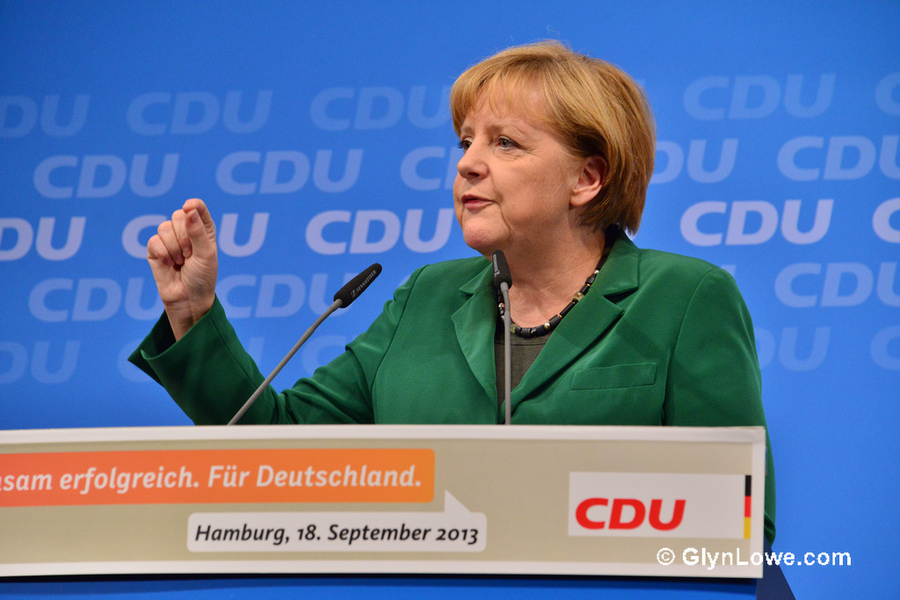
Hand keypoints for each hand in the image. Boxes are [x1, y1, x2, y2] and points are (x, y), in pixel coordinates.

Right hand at [147, 198, 217, 339]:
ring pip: (164, 227)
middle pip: (178, 215)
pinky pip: (154, 241)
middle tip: (190, 253)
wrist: (188, 299)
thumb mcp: (206, 254)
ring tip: (181, 261)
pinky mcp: (155, 250)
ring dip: (174, 247)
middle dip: (184, 235)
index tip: (189, 207)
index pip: (198, 208)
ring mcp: (169, 240)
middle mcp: (186, 232)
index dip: (193, 205)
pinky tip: (170, 264)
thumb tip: (189, 209)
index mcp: (203, 230)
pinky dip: (163, 253)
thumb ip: (197, 232)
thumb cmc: (202, 277)